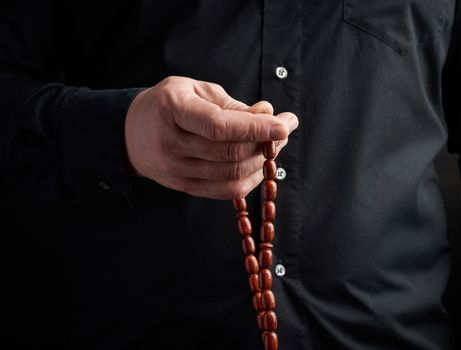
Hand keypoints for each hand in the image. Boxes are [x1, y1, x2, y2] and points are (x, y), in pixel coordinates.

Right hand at [124, 76, 297, 198]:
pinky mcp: (184, 187)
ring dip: (262, 161)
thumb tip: (268, 115)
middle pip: (230, 152)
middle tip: (284, 129)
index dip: (255, 127)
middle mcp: (171, 144)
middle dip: (266, 142)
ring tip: (275, 144)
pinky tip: (260, 165)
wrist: (131, 134)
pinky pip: (226, 191)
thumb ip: (231, 104)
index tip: (285, 124)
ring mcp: (176, 170)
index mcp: (172, 110)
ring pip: (232, 174)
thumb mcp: (194, 90)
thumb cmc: (167, 105)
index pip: (219, 126)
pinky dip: (250, 180)